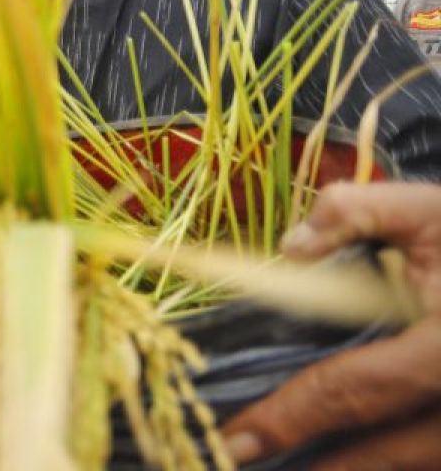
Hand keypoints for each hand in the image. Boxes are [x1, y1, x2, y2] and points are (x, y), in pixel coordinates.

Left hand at [224, 182, 440, 468]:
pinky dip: (394, 460)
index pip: (358, 390)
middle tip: (242, 463)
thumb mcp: (429, 212)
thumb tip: (291, 247)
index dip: (292, 417)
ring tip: (292, 469)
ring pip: (420, 465)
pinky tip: (343, 457)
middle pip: (390, 453)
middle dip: (320, 467)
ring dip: (355, 469)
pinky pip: (435, 457)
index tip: (237, 441)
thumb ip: (356, 213)